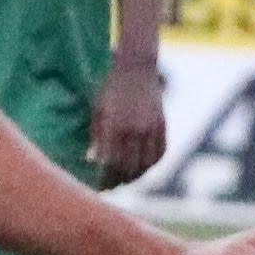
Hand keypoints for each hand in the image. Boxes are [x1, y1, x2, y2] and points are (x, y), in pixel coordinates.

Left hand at [87, 55, 169, 186]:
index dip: (104, 179)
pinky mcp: (162, 125)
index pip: (109, 164)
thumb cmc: (110, 86)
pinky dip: (152, 164)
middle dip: (119, 181)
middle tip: (111, 187)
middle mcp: (134, 130)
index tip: (98, 186)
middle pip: (128, 169)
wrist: (137, 67)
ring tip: (126, 180)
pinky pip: (160, 153)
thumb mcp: (98, 109)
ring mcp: (151, 128)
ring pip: (146, 165)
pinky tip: (143, 167)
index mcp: (114, 126)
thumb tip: (92, 161)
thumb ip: (96, 136)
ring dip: (136, 176)